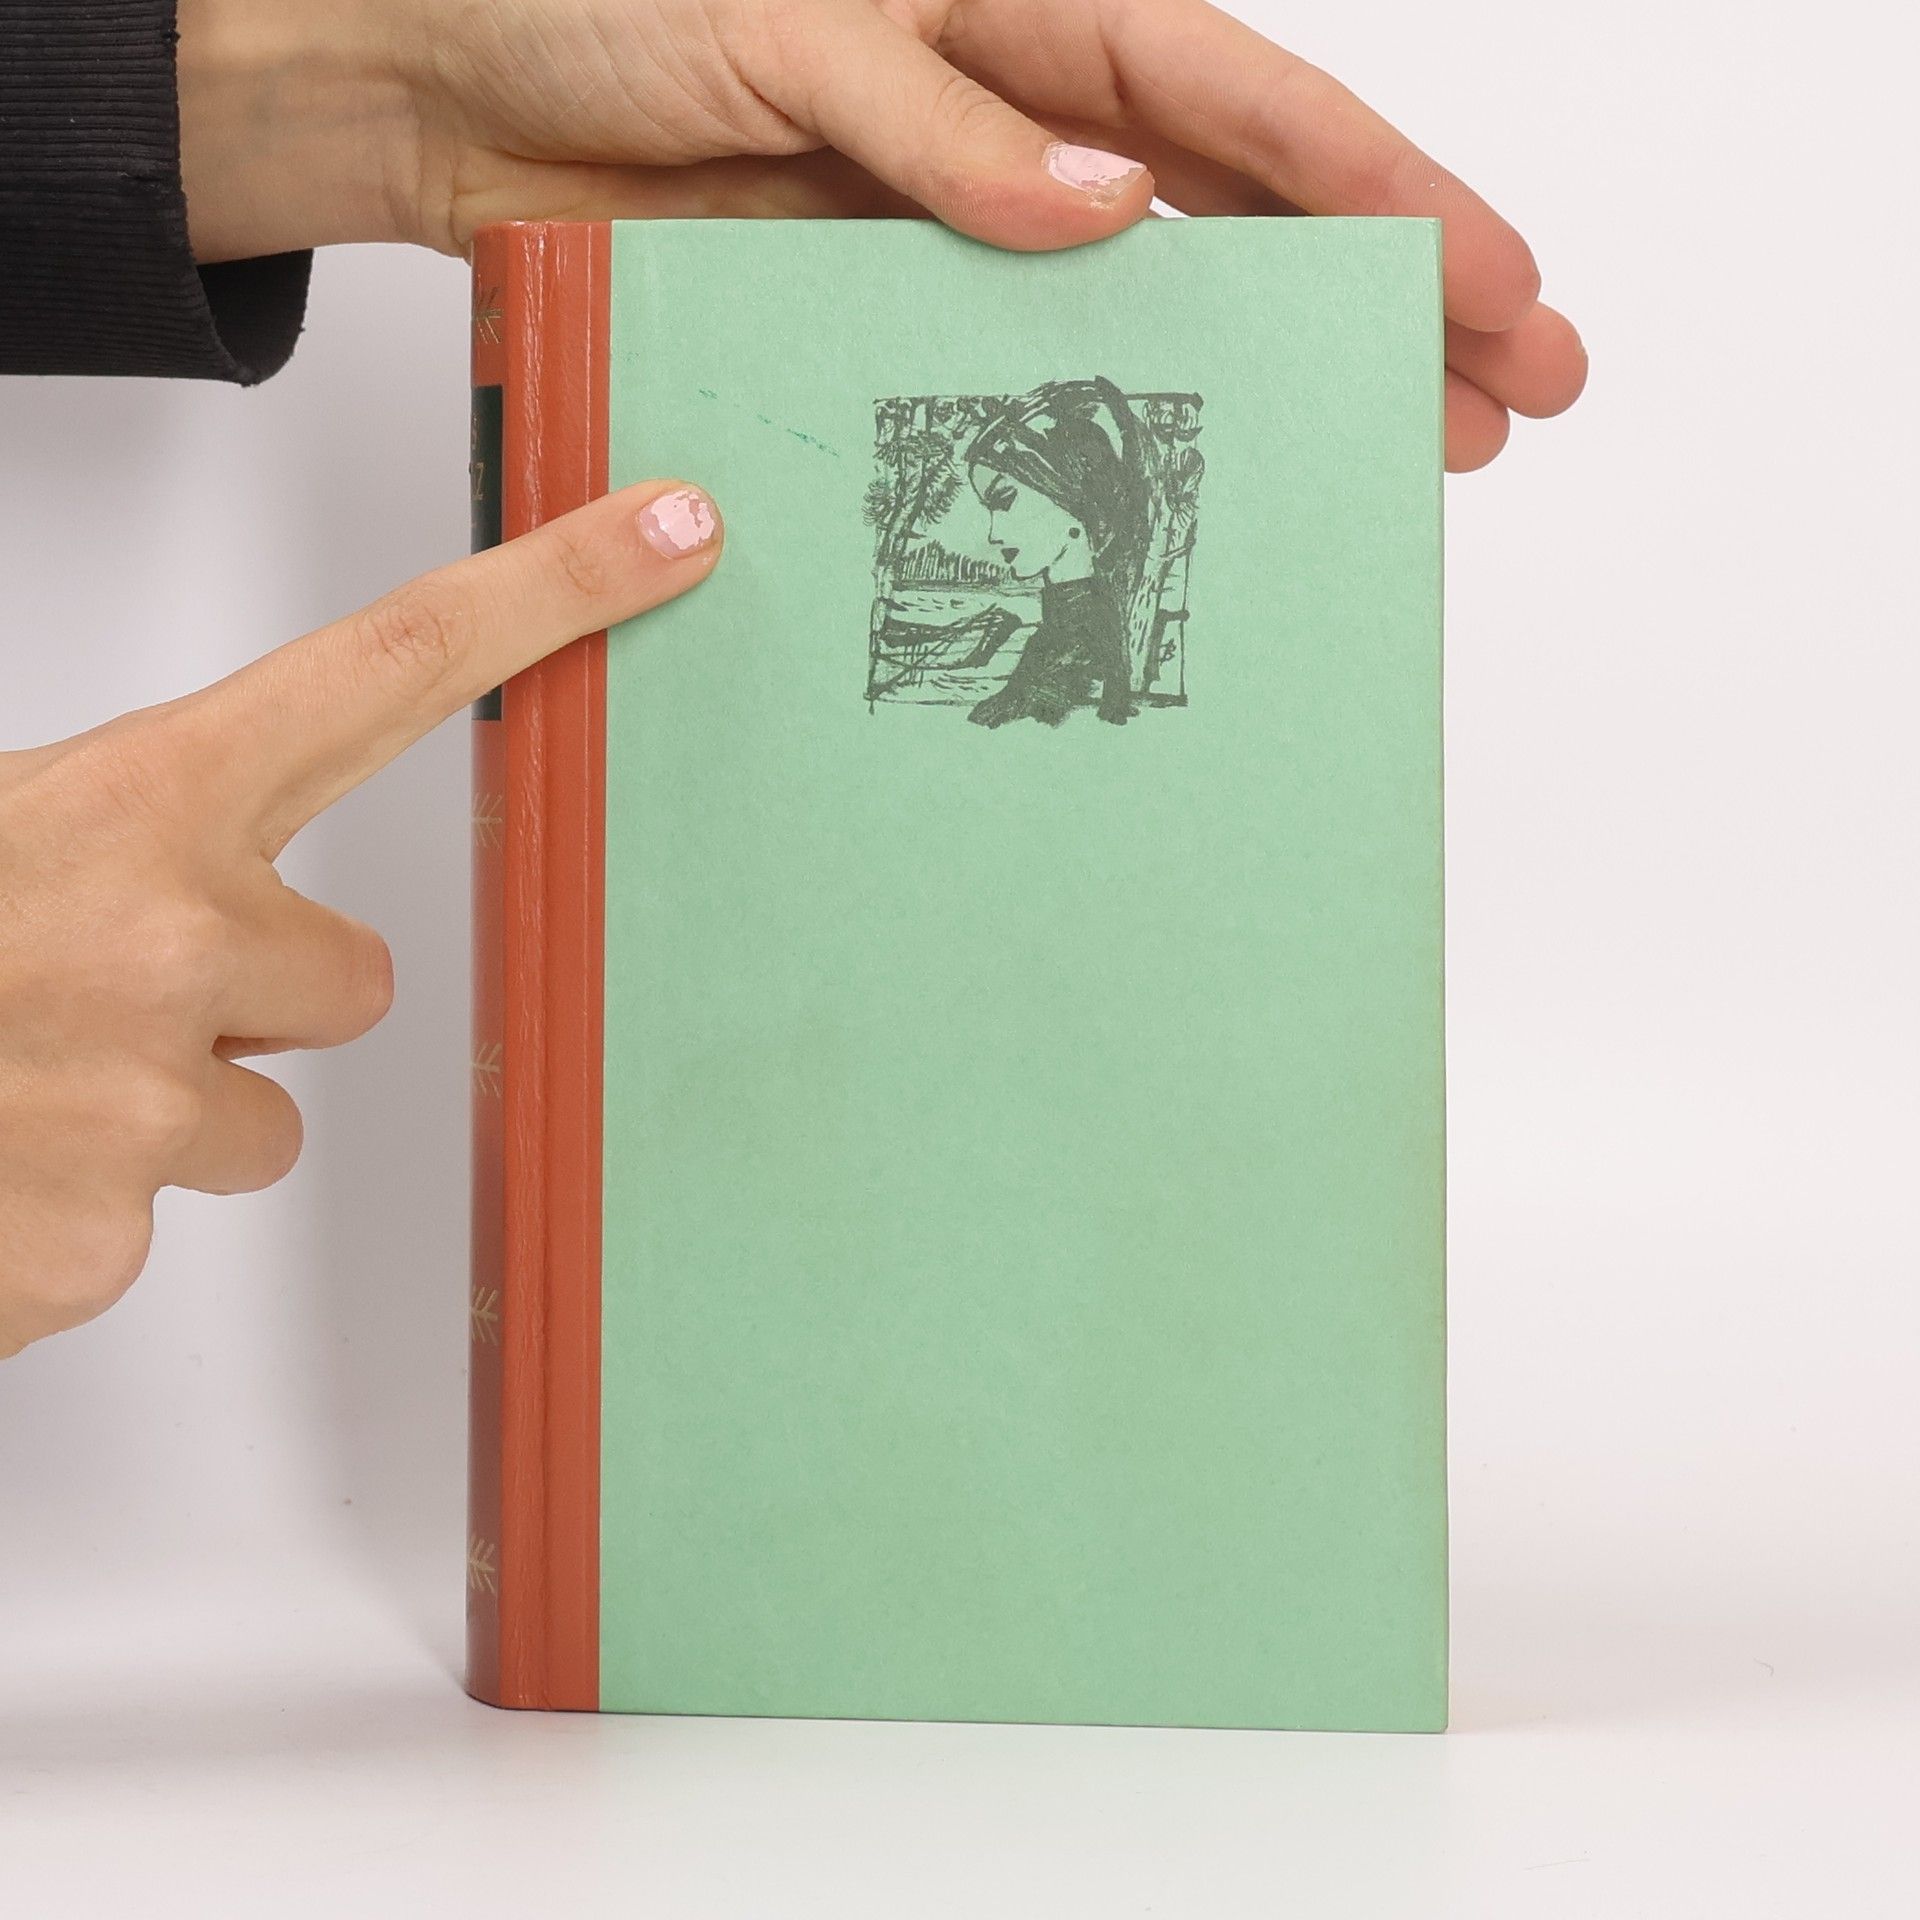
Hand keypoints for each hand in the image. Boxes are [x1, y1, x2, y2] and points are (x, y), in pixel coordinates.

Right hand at [0, 483, 721, 1357]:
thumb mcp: (1, 825)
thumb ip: (116, 827)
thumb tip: (189, 853)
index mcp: (136, 796)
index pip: (395, 662)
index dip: (554, 590)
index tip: (674, 529)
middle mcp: (174, 936)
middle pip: (354, 979)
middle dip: (255, 997)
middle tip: (89, 992)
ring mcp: (147, 1101)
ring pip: (257, 1118)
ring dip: (156, 1109)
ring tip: (10, 1084)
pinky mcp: (105, 1245)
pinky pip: (155, 1226)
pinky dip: (74, 1210)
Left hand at [177, 0, 1584, 470]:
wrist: (437, 91)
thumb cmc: (581, 0)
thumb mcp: (772, 21)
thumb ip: (936, 113)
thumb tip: (1104, 205)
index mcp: (1008, 4)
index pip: (1234, 98)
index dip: (1374, 187)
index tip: (1483, 278)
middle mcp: (1008, 120)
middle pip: (1242, 208)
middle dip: (1387, 293)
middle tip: (1514, 390)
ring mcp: (958, 229)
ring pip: (1160, 307)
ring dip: (1282, 375)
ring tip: (1411, 449)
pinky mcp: (887, 315)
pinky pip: (1025, 379)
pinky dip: (1110, 430)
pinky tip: (1192, 480)